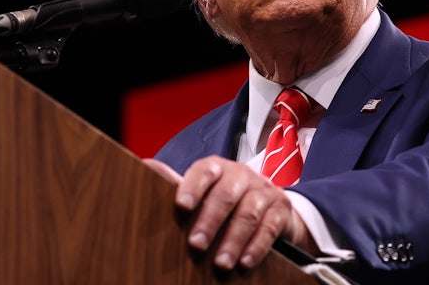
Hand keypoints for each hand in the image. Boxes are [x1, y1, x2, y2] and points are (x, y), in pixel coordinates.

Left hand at [143, 156, 312, 269]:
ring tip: (220, 264)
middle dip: (210, 221)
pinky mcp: (281, 208)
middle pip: (226, 195)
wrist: (272, 207)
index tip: (181, 207)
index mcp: (218, 168)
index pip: (204, 171)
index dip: (193, 187)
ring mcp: (264, 190)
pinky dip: (257, 246)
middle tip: (196, 245)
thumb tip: (147, 164)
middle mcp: (242, 174)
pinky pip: (269, 228)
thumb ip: (179, 184)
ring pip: (248, 214)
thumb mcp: (205, 191)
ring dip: (233, 240)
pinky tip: (245, 262)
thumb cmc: (229, 200)